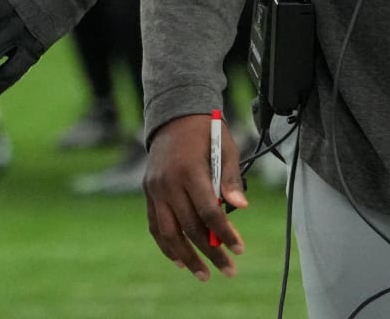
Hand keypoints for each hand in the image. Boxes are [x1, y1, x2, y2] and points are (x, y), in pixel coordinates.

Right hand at [145, 114, 247, 280]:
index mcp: (190, 170)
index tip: (240, 249)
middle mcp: (168, 182)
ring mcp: (155, 188)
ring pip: (168, 232)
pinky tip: (179, 260)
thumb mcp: (225, 147)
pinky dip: (166, 245)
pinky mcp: (148, 191)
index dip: (225, 234)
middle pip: (189, 227)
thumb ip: (231, 178)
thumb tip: (241, 208)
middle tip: (229, 270)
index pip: (208, 212)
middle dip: (211, 252)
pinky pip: (155, 225)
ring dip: (186, 257)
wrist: (174, 115)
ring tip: (203, 274)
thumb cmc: (205, 133)